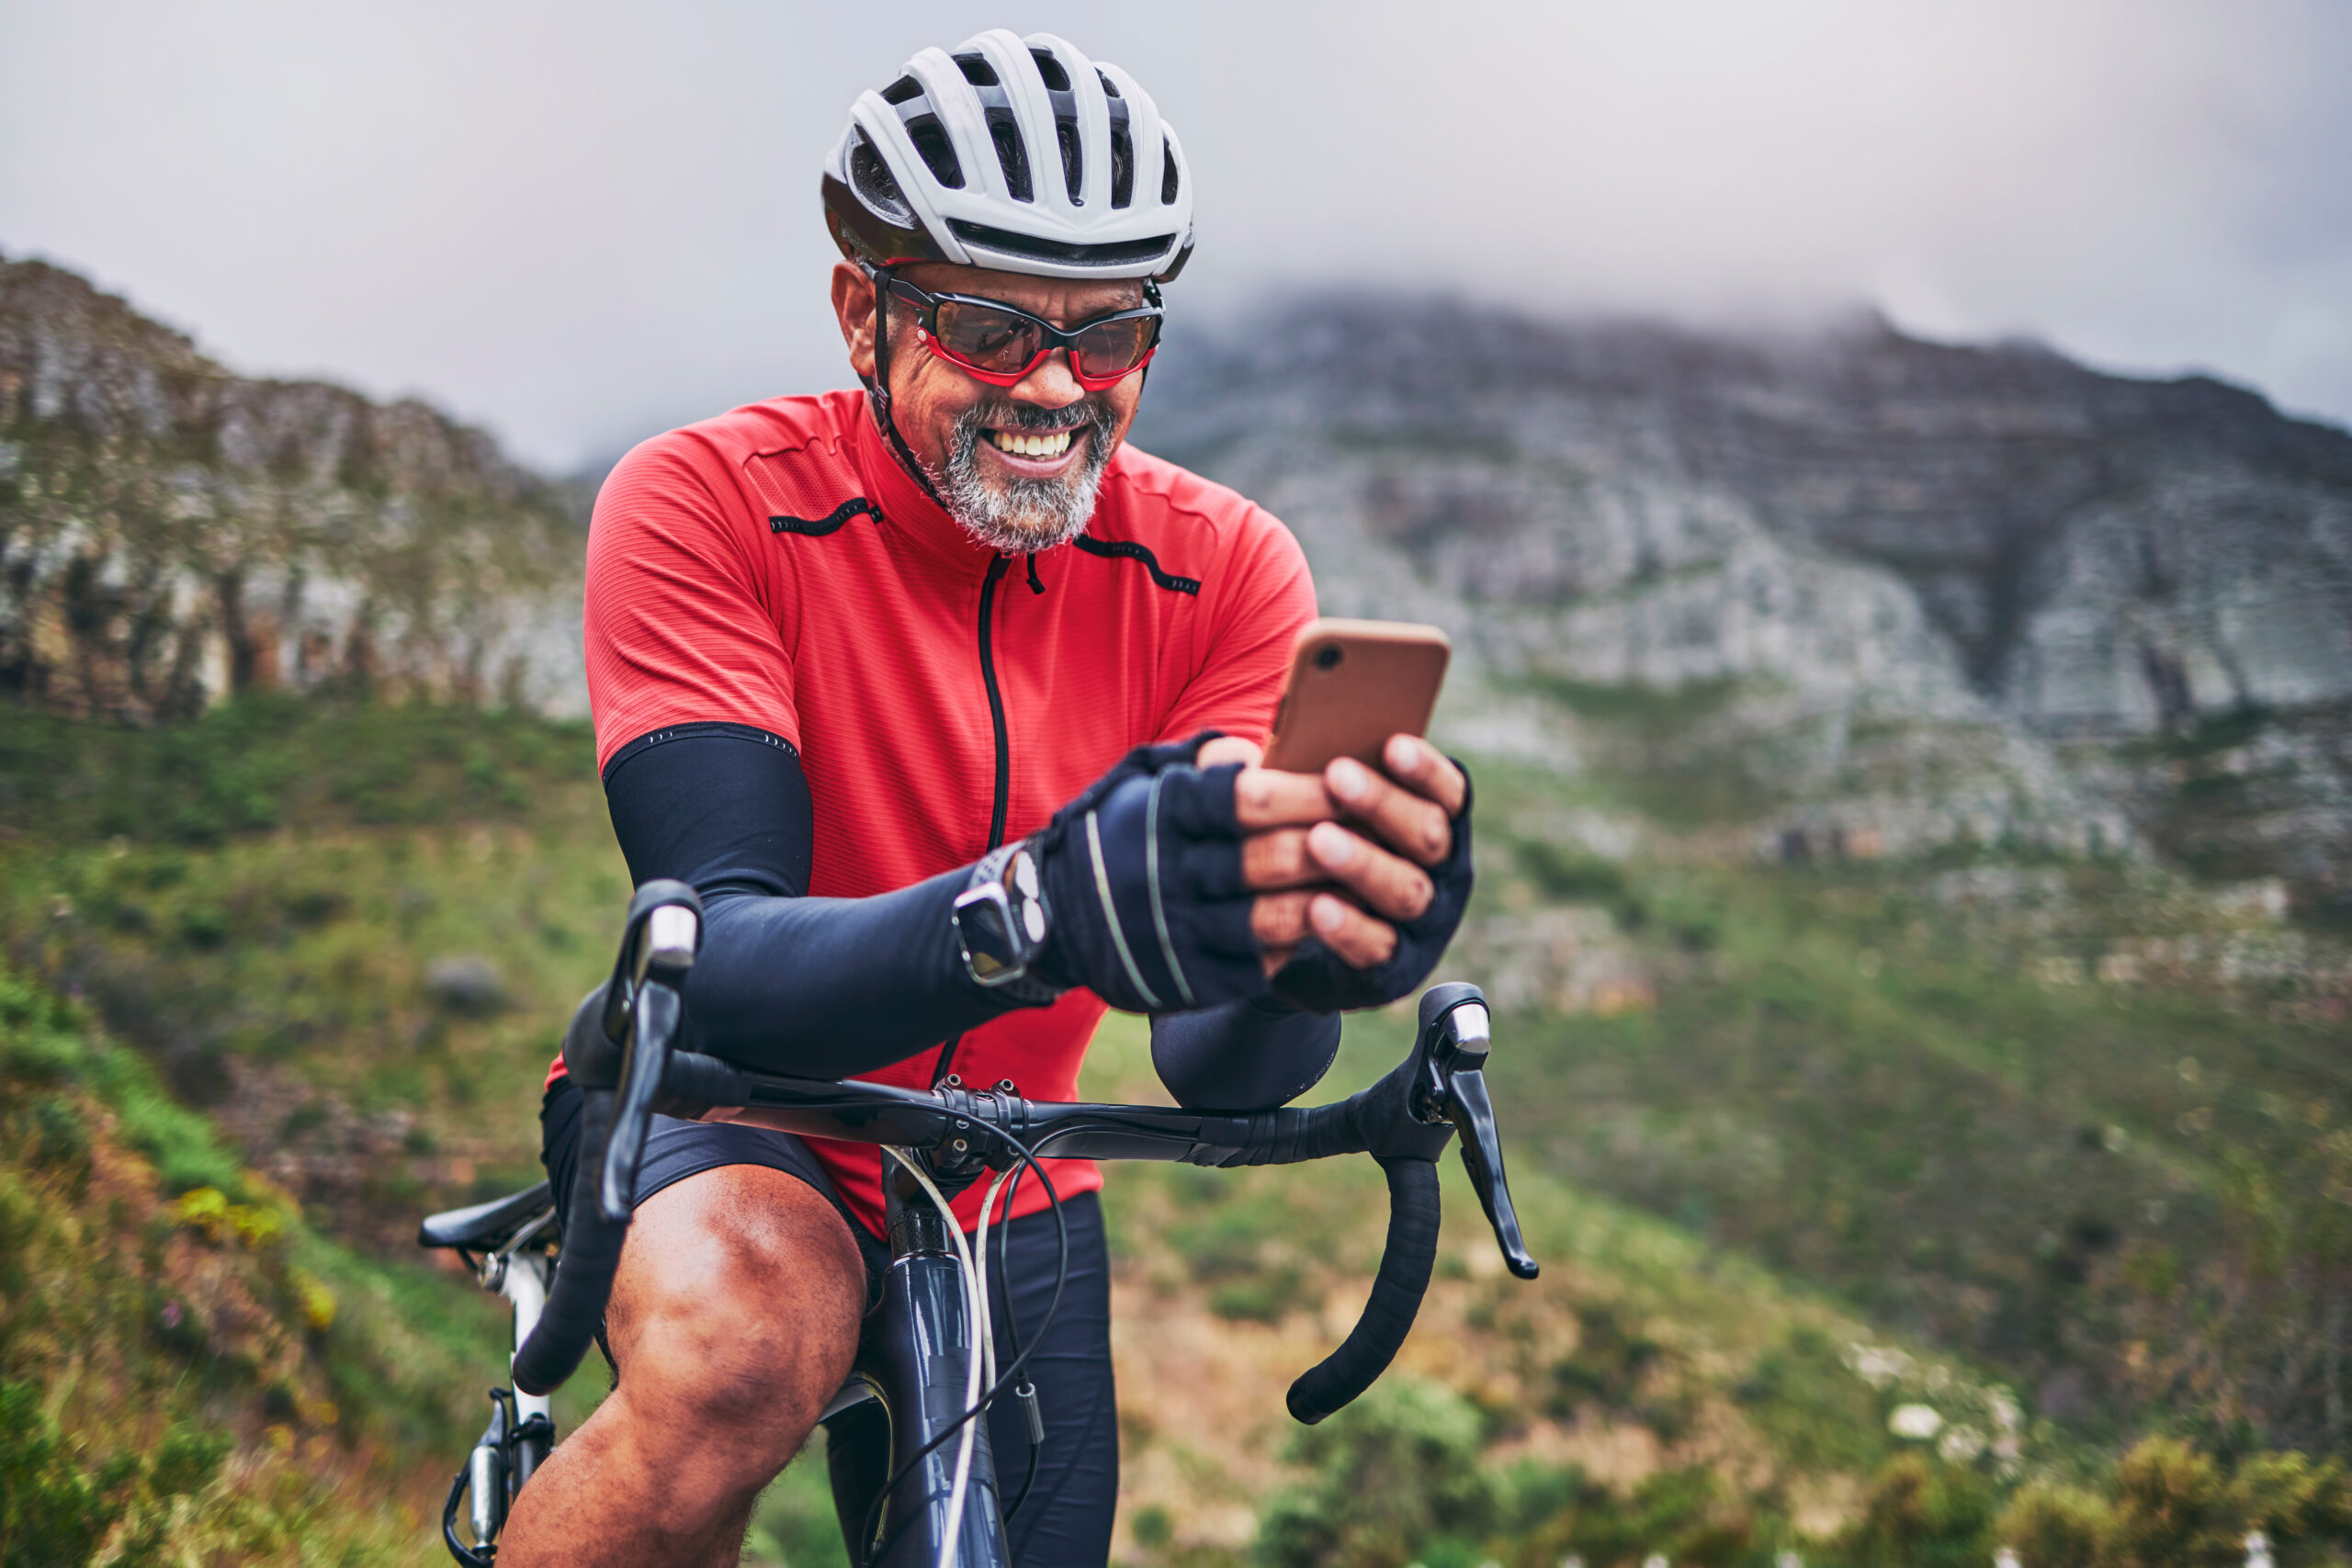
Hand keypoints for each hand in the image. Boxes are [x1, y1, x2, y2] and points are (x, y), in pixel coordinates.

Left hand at [1206, 734, 1467, 975]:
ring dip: (1364, 862)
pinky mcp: (1395, 970)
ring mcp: (1425, 925)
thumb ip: (1315, 777)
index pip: (1447, 791)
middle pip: (1429, 835)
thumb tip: (1270, 742)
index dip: (1424, 769)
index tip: (1391, 744)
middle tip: (1336, 775)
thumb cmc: (1314, 848)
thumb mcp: (1318, 809)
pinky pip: (1378, 947)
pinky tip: (1317, 907)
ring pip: (1408, 891)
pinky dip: (1349, 928)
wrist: (1299, 936)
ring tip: (1318, 839)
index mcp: (1438, 822)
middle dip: (1383, 803)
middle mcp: (1444, 873)